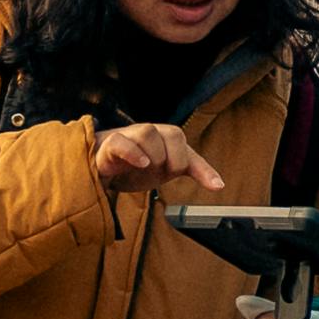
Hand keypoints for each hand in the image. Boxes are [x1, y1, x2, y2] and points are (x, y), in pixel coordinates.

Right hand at [94, 118, 232, 210]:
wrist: (97, 166)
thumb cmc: (133, 165)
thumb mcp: (164, 169)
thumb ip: (190, 170)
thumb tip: (220, 185)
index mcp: (164, 139)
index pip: (188, 148)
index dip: (203, 168)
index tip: (217, 187)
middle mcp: (149, 134)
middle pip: (173, 133)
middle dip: (175, 158)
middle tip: (166, 173)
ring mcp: (128, 137)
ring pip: (148, 132)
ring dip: (155, 154)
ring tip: (148, 168)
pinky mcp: (108, 145)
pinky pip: (120, 141)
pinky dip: (133, 152)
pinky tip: (141, 163)